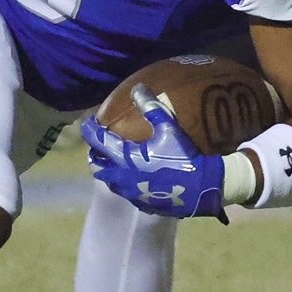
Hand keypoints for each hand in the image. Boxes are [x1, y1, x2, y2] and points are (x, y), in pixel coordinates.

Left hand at [83, 84, 227, 219]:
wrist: (202, 187)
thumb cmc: (184, 156)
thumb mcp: (169, 128)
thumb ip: (151, 108)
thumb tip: (137, 88)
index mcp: (124, 158)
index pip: (97, 141)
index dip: (90, 130)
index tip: (89, 122)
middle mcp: (122, 177)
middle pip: (96, 166)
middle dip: (95, 155)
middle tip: (101, 145)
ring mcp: (131, 193)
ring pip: (110, 181)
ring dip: (109, 170)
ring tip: (117, 160)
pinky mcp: (142, 203)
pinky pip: (126, 193)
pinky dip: (125, 183)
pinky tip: (136, 177)